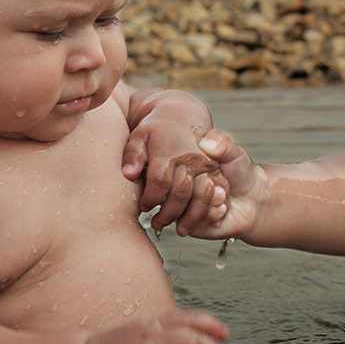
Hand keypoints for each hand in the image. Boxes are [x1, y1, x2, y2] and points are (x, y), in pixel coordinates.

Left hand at [122, 90, 228, 232]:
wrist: (183, 115)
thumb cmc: (156, 128)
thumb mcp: (139, 135)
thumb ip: (132, 155)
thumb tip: (129, 174)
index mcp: (168, 152)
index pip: (159, 181)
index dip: (150, 198)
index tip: (143, 206)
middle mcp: (189, 159)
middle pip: (180, 193)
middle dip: (168, 213)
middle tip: (156, 223)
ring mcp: (205, 165)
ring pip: (201, 197)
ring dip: (190, 217)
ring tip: (177, 229)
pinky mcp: (215, 169)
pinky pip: (214, 193)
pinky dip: (207, 210)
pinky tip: (196, 219)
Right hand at [176, 129, 264, 239]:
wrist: (254, 199)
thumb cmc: (242, 173)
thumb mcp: (234, 152)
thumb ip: (223, 142)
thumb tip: (207, 141)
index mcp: (181, 164)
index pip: (177, 169)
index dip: (201, 172)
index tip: (215, 171)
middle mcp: (176, 185)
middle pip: (179, 190)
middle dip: (207, 191)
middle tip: (221, 188)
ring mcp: (178, 205)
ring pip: (184, 208)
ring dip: (209, 204)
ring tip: (222, 198)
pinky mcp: (185, 224)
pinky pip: (191, 222)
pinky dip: (211, 215)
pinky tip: (221, 210)